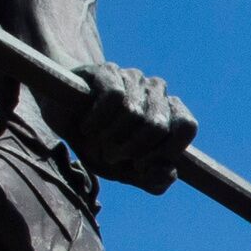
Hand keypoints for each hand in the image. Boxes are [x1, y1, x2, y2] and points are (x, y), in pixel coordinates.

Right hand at [65, 59, 196, 192]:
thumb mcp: (126, 171)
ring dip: (109, 137)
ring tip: (97, 141)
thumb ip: (152, 180)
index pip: (186, 127)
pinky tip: (87, 127)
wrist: (64, 117)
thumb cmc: (101, 145)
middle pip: (157, 126)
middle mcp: (156, 91)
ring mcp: (133, 77)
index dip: (165, 151)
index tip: (141, 165)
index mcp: (169, 113)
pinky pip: (111, 98)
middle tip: (111, 155)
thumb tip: (169, 173)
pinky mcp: (108, 71)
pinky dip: (97, 121)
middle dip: (131, 150)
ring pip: (133, 112)